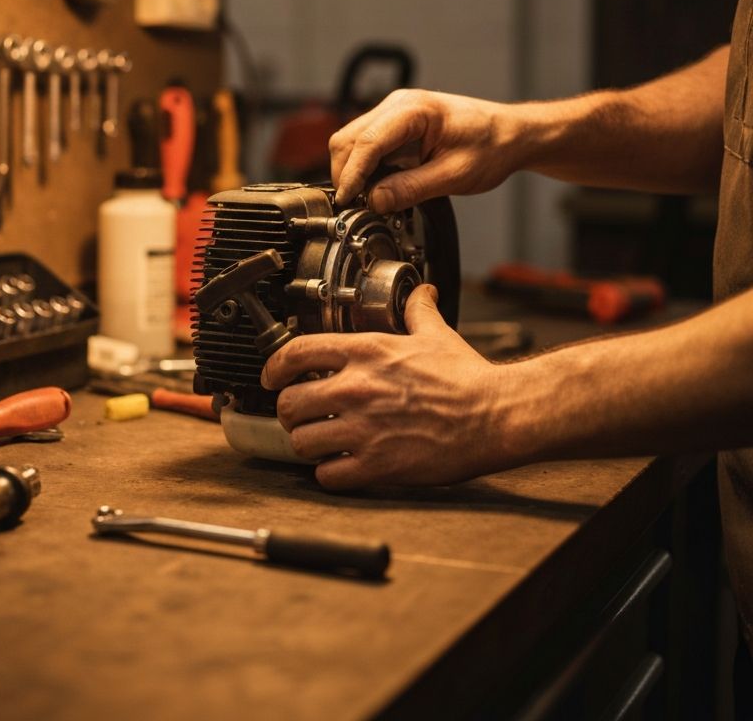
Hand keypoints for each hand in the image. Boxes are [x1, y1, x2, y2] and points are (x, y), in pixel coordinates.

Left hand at [261, 285, 514, 489]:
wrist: (495, 416)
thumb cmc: (467, 378)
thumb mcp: (436, 335)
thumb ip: (418, 311)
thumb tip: (422, 292)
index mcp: (365, 352)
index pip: (294, 353)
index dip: (274, 367)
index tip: (272, 376)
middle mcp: (356, 388)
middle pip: (289, 403)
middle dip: (291, 410)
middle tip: (302, 414)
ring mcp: (363, 428)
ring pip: (301, 441)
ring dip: (307, 443)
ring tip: (320, 440)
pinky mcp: (376, 464)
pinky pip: (327, 475)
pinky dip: (329, 472)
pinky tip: (340, 465)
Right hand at [329, 89, 528, 209]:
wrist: (510, 134)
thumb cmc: (492, 146)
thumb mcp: (454, 175)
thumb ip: (411, 188)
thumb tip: (375, 201)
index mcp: (413, 110)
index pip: (366, 142)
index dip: (352, 175)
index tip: (347, 200)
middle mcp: (397, 106)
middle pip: (348, 139)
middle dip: (346, 174)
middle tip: (355, 205)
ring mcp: (393, 114)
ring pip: (351, 142)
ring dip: (353, 172)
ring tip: (367, 199)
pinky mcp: (394, 127)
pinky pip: (366, 147)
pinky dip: (364, 169)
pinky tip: (376, 187)